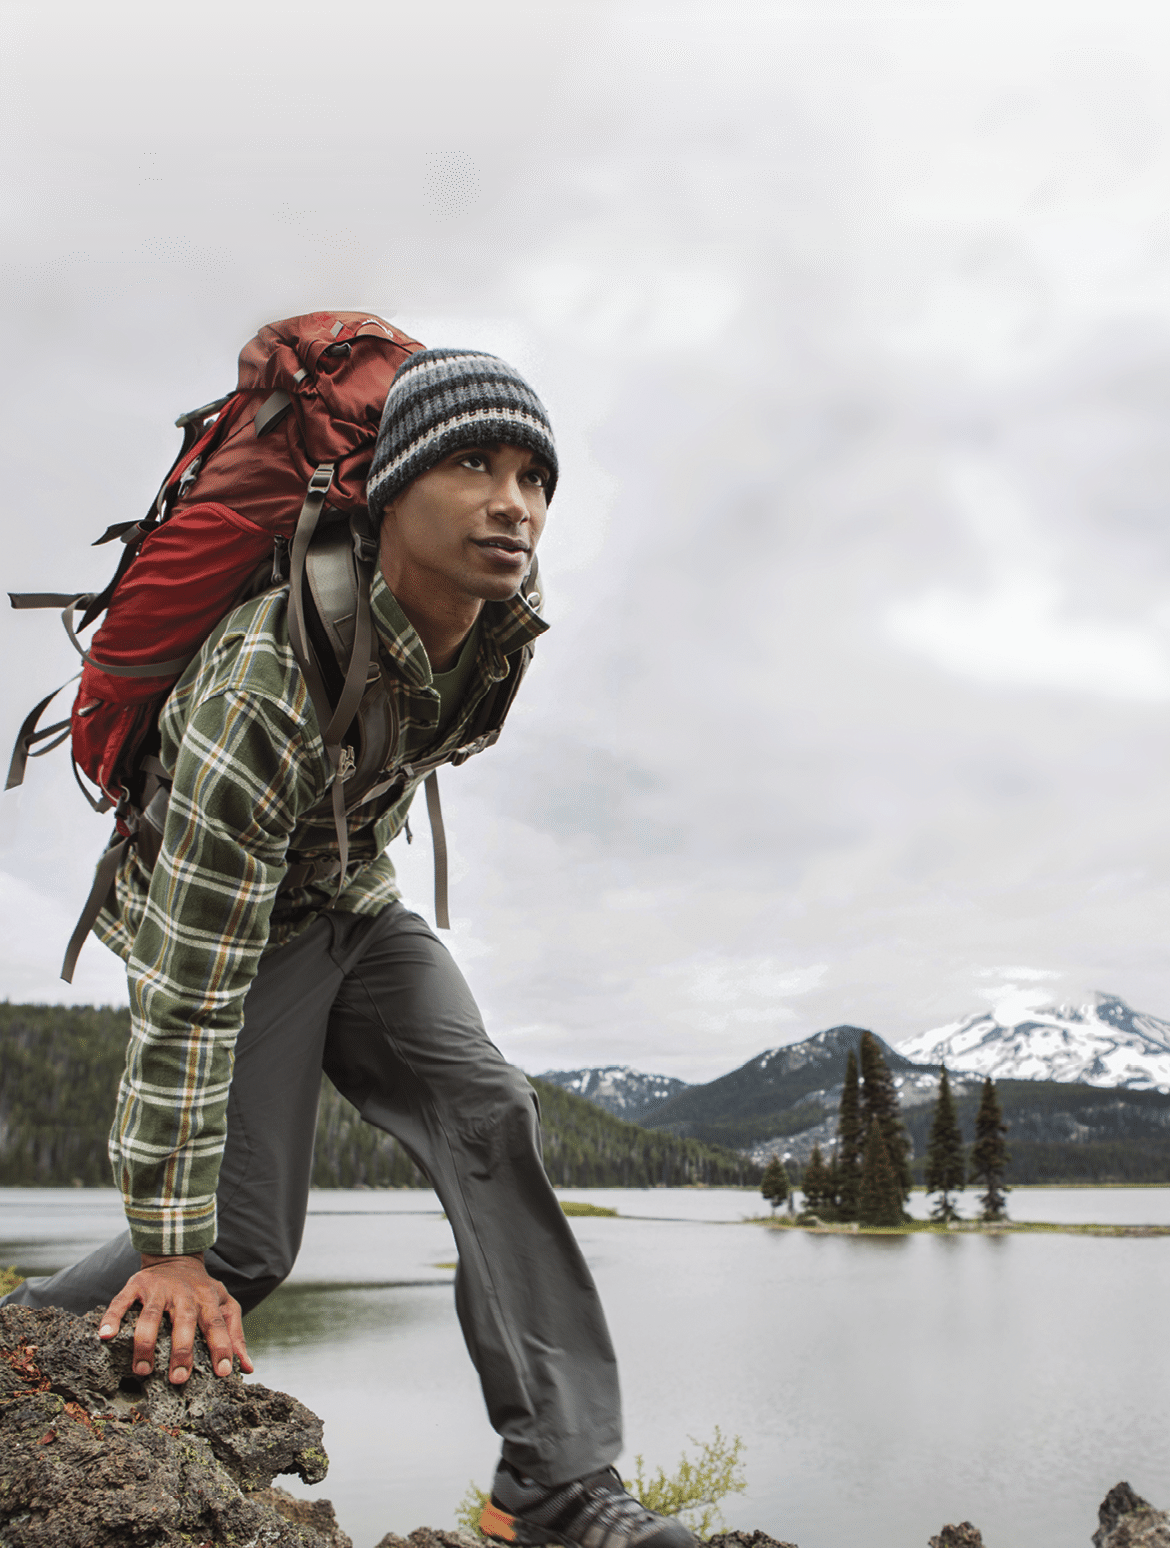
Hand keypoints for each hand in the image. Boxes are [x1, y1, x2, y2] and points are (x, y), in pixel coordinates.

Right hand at [97, 1252, 254, 1384]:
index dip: (222, 1347)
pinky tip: (106, 1336)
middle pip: (184, 1321)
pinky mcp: (135, 1285)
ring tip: (142, 1370)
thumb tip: (247, 1368)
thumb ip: (235, 1335)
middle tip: (179, 1378)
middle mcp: (184, 1294)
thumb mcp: (225, 1305)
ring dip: (145, 1343)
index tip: (223, 1373)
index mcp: (208, 1300)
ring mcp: (158, 1289)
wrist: (176, 1257)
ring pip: (151, 1316)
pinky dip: (112, 1318)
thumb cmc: (202, 1291)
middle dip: (182, 1350)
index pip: (217, 1325)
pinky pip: (121, 1302)